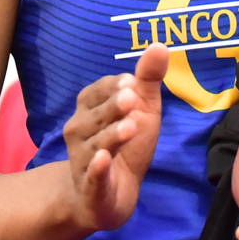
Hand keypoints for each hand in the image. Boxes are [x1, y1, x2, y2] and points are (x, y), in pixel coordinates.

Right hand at [61, 44, 166, 232]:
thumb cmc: (125, 144)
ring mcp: (83, 160)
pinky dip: (97, 168)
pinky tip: (104, 160)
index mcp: (89, 108)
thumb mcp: (142, 109)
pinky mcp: (91, 187)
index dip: (112, 86)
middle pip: (96, 116)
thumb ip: (147, 79)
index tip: (131, 81)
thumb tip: (159, 44)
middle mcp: (79, 131)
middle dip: (112, 107)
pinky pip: (92, 176)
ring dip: (111, 135)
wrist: (111, 195)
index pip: (96, 91)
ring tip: (130, 126)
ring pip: (96, 145)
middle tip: (131, 97)